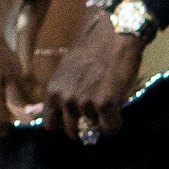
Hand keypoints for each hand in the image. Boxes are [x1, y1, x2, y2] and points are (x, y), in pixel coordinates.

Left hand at [41, 12, 142, 142]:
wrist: (114, 36)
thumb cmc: (91, 51)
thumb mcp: (66, 71)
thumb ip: (62, 92)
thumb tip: (58, 114)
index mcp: (52, 90)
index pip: (50, 125)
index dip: (63, 126)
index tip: (74, 123)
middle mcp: (65, 99)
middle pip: (71, 132)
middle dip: (83, 129)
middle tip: (93, 119)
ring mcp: (83, 103)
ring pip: (93, 130)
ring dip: (100, 124)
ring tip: (106, 108)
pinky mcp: (104, 104)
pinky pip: (110, 128)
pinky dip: (115, 124)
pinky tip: (117, 112)